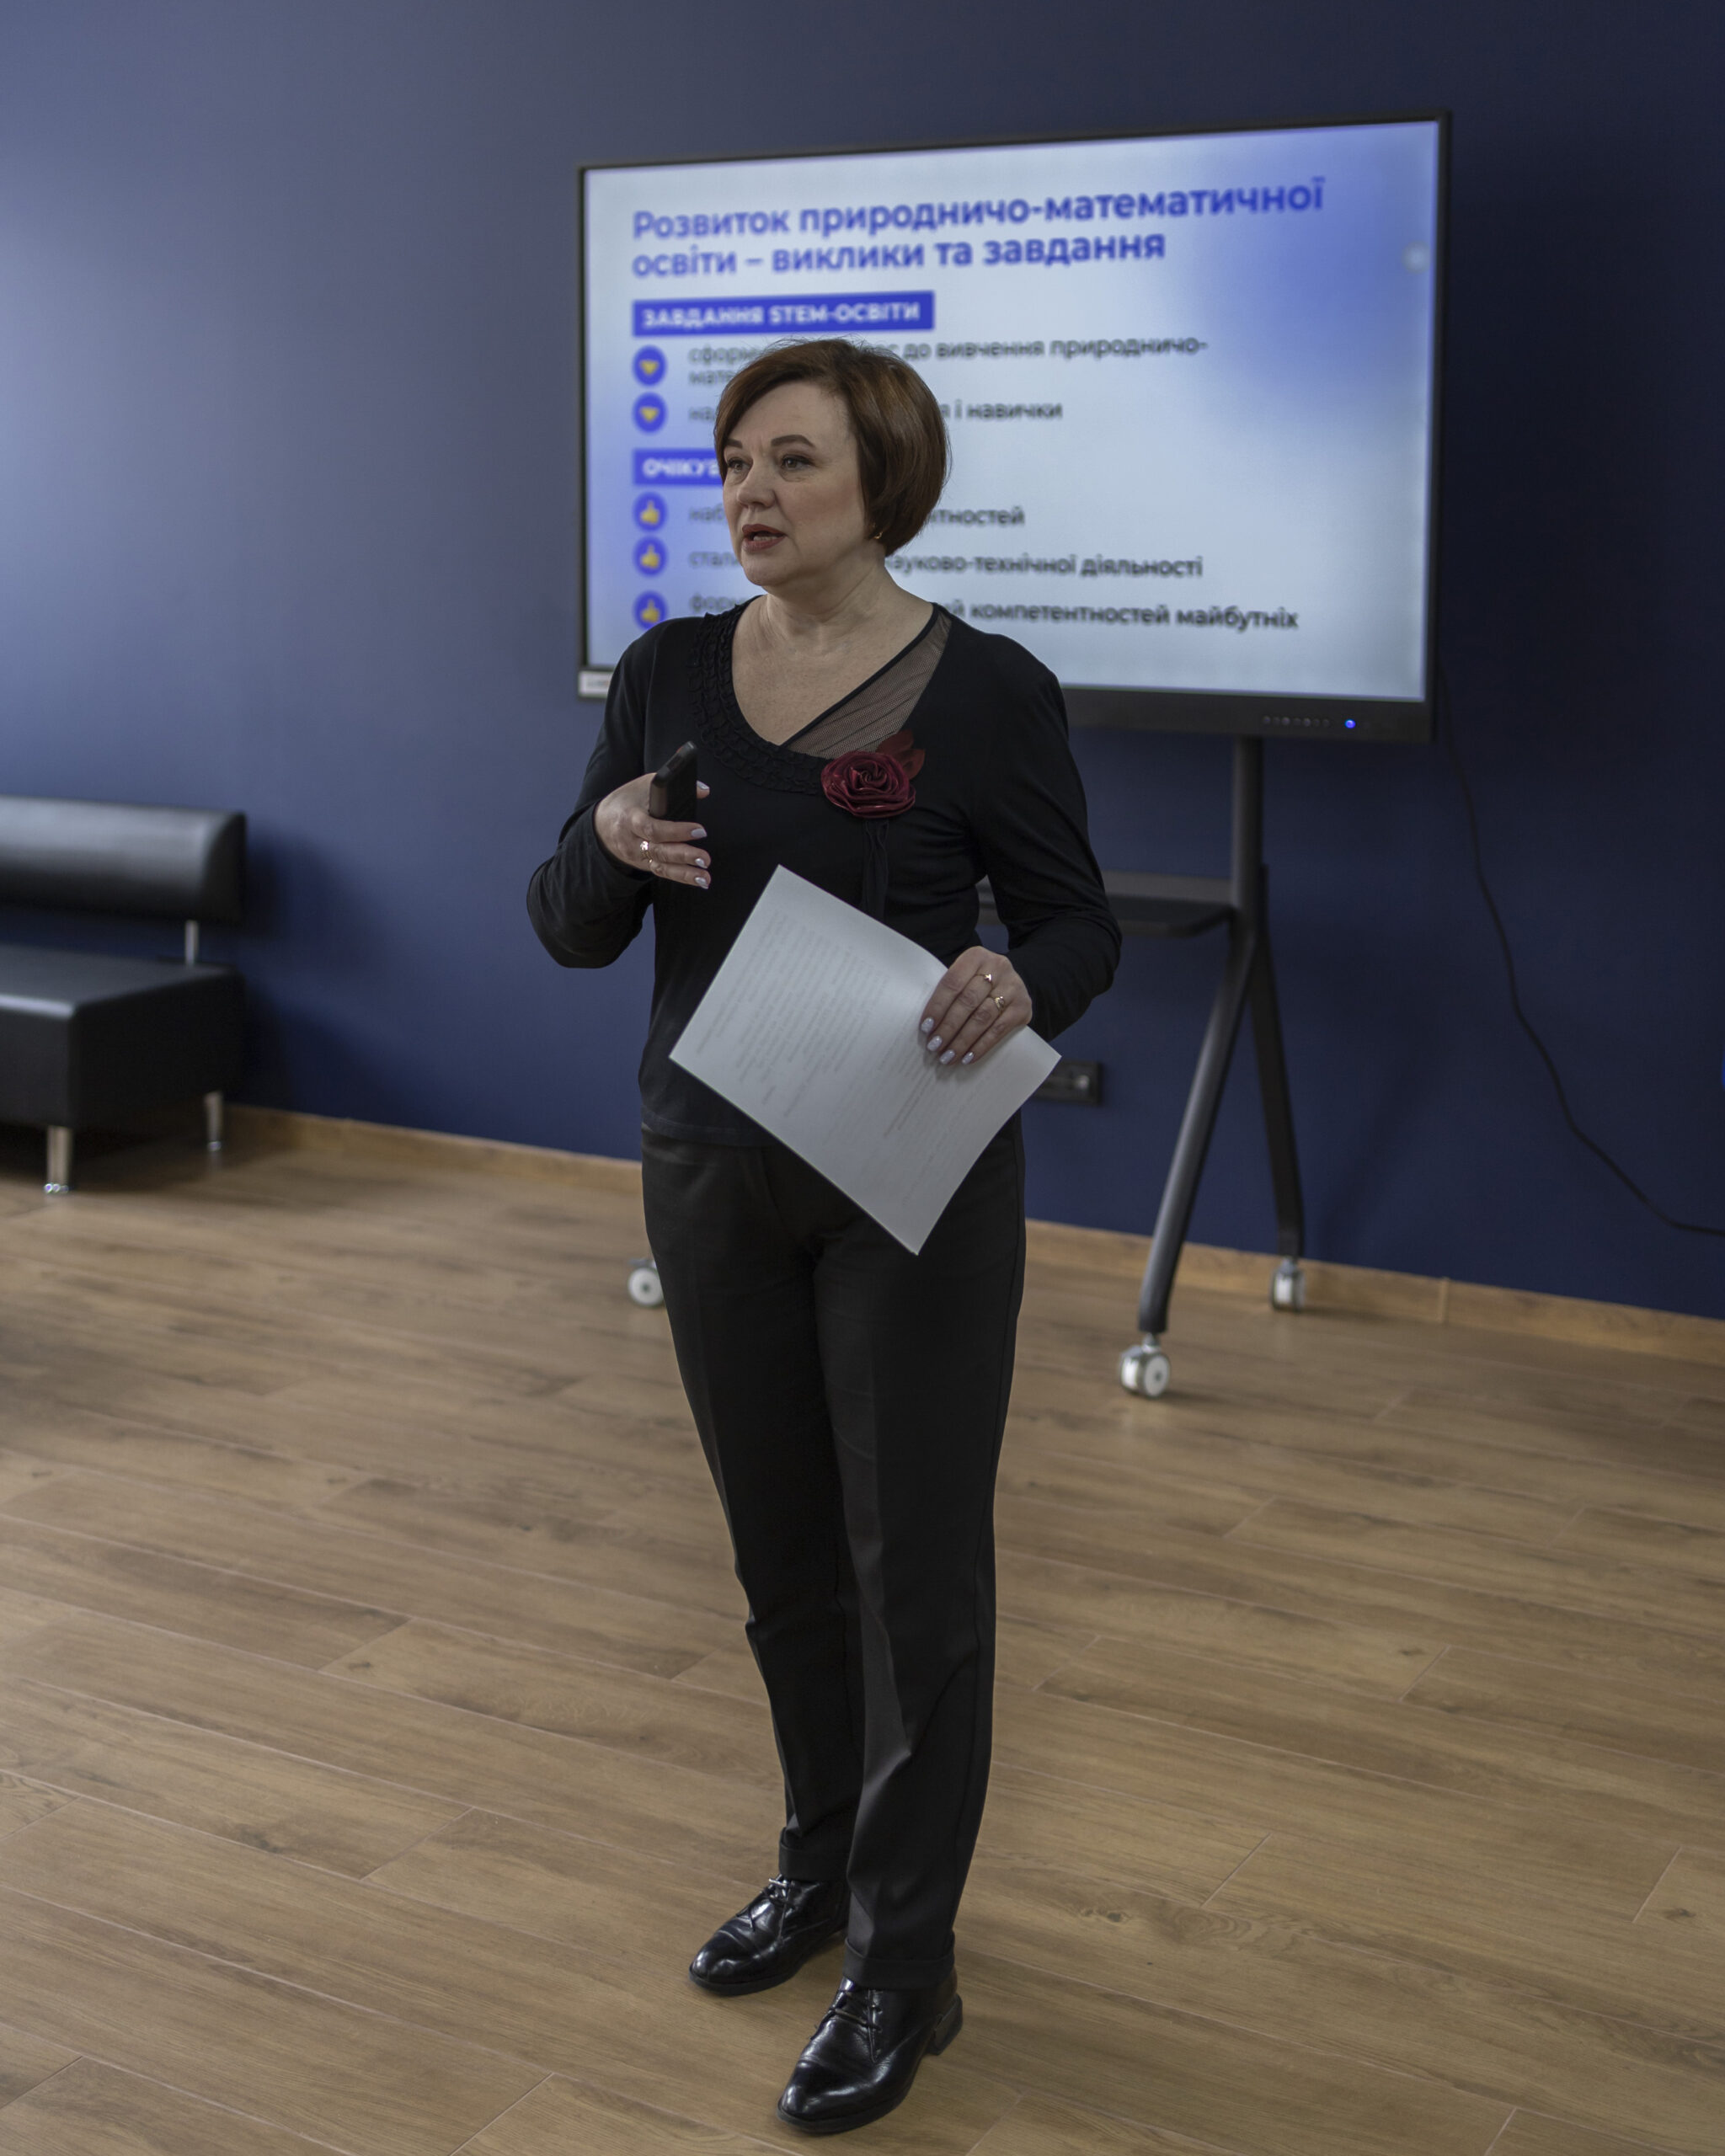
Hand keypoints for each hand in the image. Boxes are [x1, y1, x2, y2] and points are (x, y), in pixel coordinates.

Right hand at [595, 773, 711, 888]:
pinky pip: (662, 872)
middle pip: (658, 851)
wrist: (600, 825)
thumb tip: (703, 790)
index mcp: (631, 819)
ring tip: (705, 877)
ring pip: (661, 866)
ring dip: (685, 873)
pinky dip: (681, 877)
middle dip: (683, 856)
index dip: (676, 831)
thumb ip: (670, 785)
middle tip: (704, 858)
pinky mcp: (642, 865)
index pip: (653, 828)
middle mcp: (632, 842)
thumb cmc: (625, 802)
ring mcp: (637, 856)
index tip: (699, 830)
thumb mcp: (642, 786)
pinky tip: (699, 880)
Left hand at [919, 948, 1029, 1066]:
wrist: (1011, 983)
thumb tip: (927, 1025)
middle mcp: (997, 967)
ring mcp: (1013, 987)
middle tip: (934, 1046)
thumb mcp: (965, 976)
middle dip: (948, 1027)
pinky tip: (968, 1057)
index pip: (952, 982)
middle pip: (967, 1001)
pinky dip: (981, 1046)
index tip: (925, 1028)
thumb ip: (949, 992)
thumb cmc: (977, 983)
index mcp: (976, 956)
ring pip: (983, 1017)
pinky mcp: (1023, 1007)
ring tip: (948, 1056)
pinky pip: (999, 1030)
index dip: (937, 1006)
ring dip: (962, 1040)